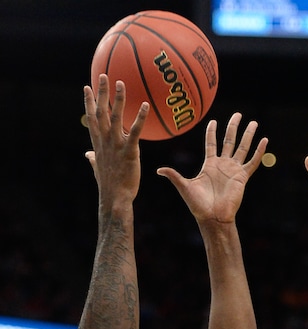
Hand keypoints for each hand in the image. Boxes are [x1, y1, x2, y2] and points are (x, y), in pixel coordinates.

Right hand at [83, 75, 148, 207]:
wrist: (115, 198)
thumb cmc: (109, 185)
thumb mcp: (98, 169)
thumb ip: (93, 159)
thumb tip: (87, 156)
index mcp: (98, 143)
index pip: (91, 118)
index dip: (89, 102)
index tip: (87, 87)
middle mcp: (105, 140)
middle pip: (101, 111)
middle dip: (101, 92)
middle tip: (103, 75)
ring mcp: (116, 145)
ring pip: (115, 117)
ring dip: (118, 99)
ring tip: (121, 83)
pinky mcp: (130, 151)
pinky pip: (135, 131)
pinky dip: (140, 117)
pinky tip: (145, 106)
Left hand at [157, 113, 267, 223]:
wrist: (213, 217)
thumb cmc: (198, 205)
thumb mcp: (184, 186)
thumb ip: (174, 175)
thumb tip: (159, 170)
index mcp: (210, 165)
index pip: (211, 143)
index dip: (212, 132)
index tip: (213, 121)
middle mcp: (223, 165)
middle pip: (229, 140)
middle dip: (234, 127)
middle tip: (238, 114)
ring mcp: (234, 170)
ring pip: (243, 147)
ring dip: (248, 135)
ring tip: (254, 122)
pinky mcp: (242, 177)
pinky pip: (253, 162)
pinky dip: (259, 152)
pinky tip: (264, 141)